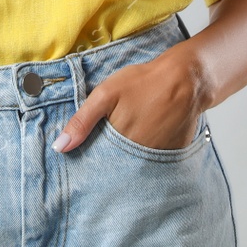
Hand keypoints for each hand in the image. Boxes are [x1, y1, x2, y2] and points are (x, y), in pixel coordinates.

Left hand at [51, 41, 208, 152]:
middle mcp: (138, 159)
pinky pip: (155, 160)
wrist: (187, 79)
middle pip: (116, 166)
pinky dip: (149, 151)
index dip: (91, 158)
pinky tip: (149, 132)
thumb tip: (59, 147)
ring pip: (135, 164)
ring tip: (134, 131)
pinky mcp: (172, 155)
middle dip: (110, 158)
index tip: (85, 155)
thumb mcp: (105, 95)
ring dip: (129, 155)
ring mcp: (156, 159)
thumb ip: (81, 121)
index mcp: (118, 146)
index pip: (98, 165)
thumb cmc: (144, 83)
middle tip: (114, 135)